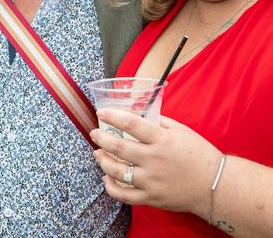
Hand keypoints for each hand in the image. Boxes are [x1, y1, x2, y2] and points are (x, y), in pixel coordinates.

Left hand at [90, 109, 221, 216]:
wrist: (216, 186)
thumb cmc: (198, 154)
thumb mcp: (181, 131)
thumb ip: (158, 122)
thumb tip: (136, 113)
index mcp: (162, 140)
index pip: (131, 124)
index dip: (112, 116)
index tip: (101, 112)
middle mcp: (154, 160)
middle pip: (118, 147)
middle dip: (100, 138)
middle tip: (94, 133)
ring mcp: (151, 181)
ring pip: (116, 170)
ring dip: (102, 160)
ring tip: (98, 153)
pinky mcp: (151, 198)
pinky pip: (124, 195)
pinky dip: (110, 187)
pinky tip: (106, 177)